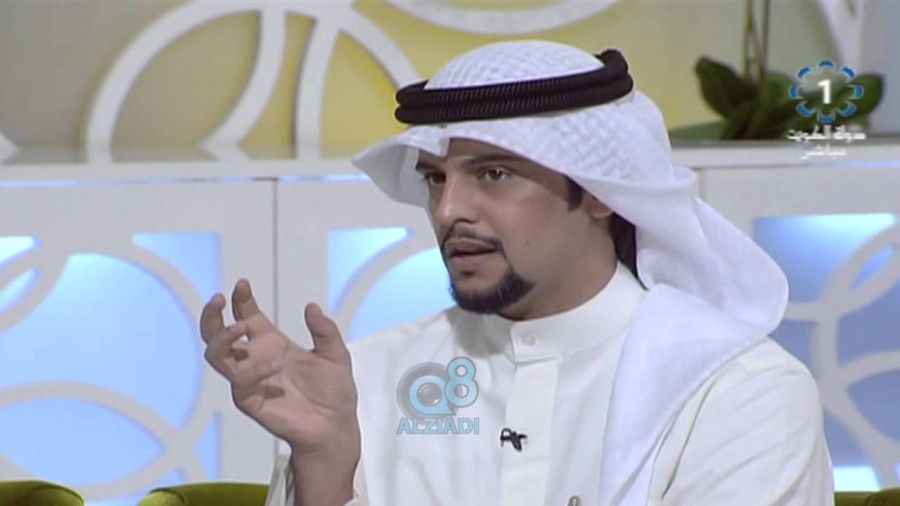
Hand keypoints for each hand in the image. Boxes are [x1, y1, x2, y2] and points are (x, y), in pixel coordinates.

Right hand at [200, 279, 359, 456]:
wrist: (336, 427)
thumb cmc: (334, 393)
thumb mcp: (335, 354)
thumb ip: (325, 330)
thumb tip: (311, 306)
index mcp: (271, 344)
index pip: (247, 316)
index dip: (241, 300)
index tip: (242, 284)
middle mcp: (255, 360)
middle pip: (217, 334)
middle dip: (212, 315)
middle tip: (219, 299)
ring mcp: (250, 380)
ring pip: (215, 355)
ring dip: (222, 337)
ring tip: (240, 326)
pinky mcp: (250, 400)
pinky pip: (239, 381)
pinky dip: (253, 368)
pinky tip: (275, 362)